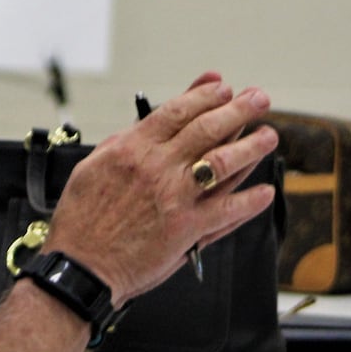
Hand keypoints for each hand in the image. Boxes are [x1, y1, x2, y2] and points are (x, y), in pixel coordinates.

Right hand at [43, 78, 277, 303]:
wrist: (82, 264)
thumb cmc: (83, 218)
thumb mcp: (94, 164)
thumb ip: (125, 141)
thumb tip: (149, 119)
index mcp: (132, 149)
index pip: (177, 111)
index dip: (205, 96)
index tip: (223, 87)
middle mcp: (158, 168)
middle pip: (207, 129)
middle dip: (238, 110)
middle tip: (258, 99)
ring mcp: (176, 198)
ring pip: (223, 163)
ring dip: (251, 147)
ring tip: (268, 135)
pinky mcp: (188, 230)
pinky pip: (228, 211)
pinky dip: (250, 200)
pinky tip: (265, 190)